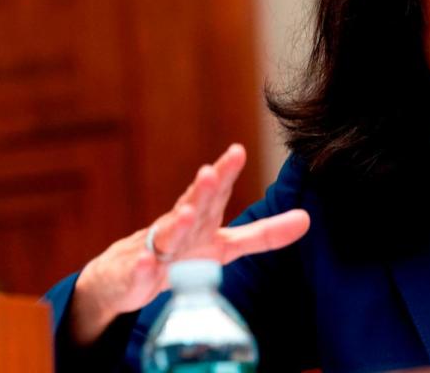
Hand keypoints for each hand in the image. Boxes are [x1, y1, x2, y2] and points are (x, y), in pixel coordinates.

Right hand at [70, 145, 309, 344]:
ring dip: (176, 224)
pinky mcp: (134, 276)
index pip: (216, 192)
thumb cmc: (182, 253)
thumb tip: (307, 218)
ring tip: (187, 213)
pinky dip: (142, 268)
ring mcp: (155, 250)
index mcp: (201, 218)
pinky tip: (147, 262)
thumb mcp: (226, 245)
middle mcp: (178, 228)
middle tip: (211, 172)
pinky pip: (138, 273)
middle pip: (191, 206)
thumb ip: (264, 234)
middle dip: (201, 191)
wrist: (122, 277)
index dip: (226, 173)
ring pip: (166, 235)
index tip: (238, 151)